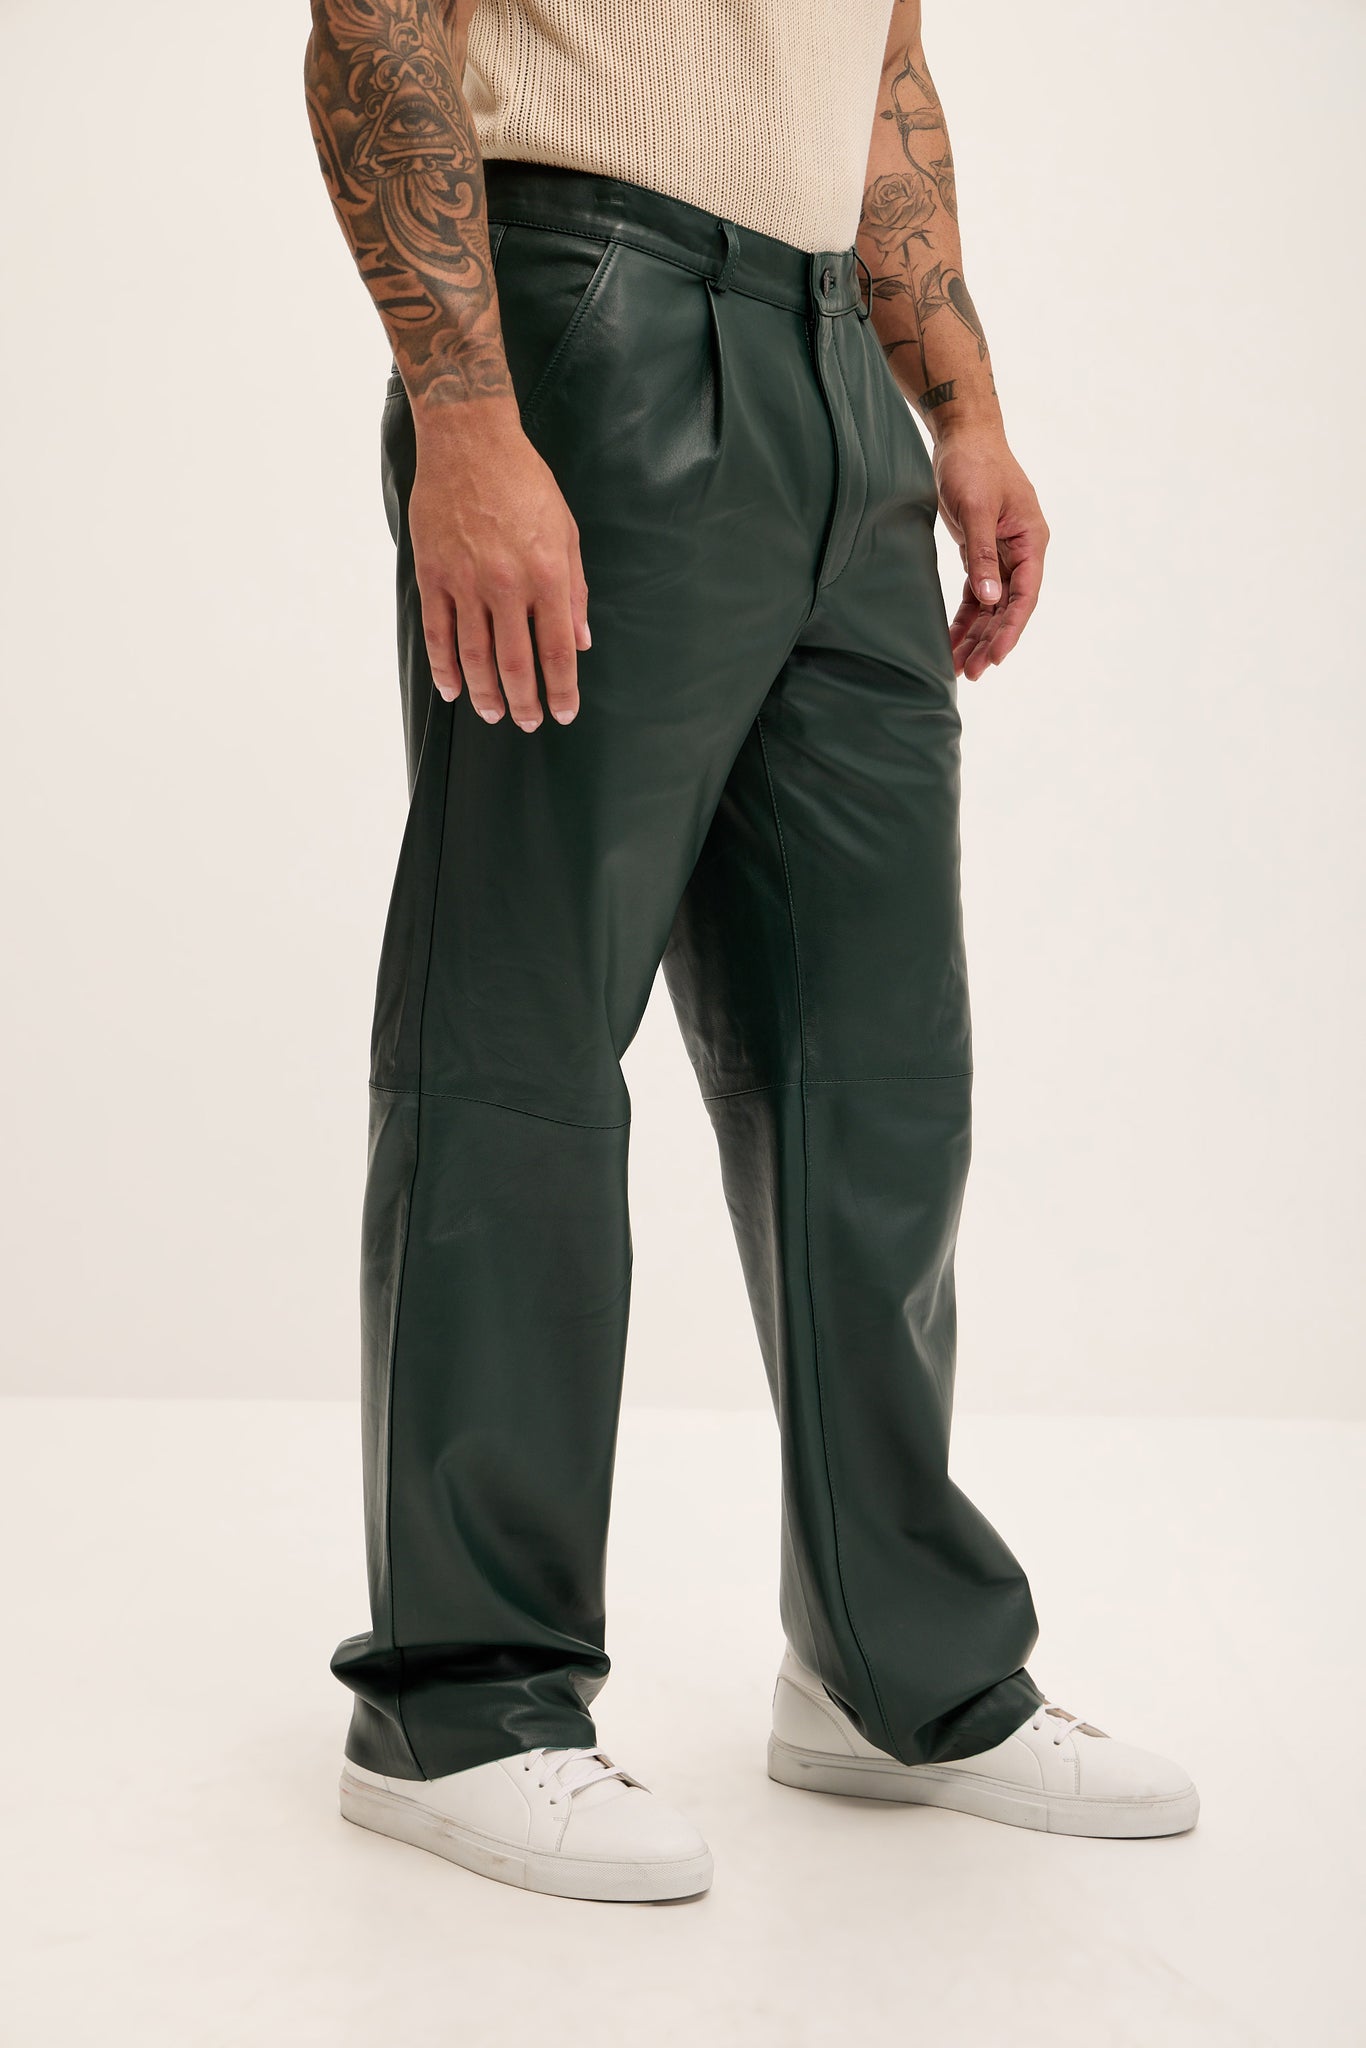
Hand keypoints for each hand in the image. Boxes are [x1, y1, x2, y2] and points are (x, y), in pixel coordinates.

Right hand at [408, 395, 590, 729]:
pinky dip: (445, 666)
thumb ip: (575, 591)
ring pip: (474, 655)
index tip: (564, 713)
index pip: (556, 650)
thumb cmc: (524, 482)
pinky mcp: (433, 574)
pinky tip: (453, 688)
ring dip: (485, 693)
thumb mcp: (566, 531)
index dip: (561, 689)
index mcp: (546, 574)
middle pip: (516, 663)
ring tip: (493, 714)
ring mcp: (465, 582)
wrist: (469, 441)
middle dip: (524, 702)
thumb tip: (581, 641)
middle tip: (527, 724)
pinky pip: (438, 632)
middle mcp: (506, 584)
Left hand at [933, 425, 1048, 680]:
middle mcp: (1022, 552)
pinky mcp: (981, 554)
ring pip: (991, 606)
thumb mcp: (977, 508)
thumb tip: (989, 598)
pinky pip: (975, 595)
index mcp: (1032, 541)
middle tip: (972, 673)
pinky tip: (952, 642)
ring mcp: (1002, 555)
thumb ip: (982, 554)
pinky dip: (965, 618)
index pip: (1025, 595)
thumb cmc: (974, 464)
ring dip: (976, 636)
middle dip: (990, 641)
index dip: (1011, 628)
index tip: (996, 656)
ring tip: (959, 668)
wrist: (963, 436)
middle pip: (1008, 607)